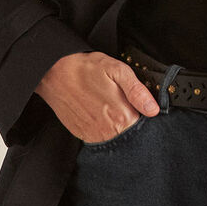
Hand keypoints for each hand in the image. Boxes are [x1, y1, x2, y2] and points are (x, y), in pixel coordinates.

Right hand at [35, 51, 160, 143]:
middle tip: (119, 100)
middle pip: (130, 132)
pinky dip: (102, 126)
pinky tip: (97, 110)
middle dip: (130, 118)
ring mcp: (94, 135)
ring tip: (106, 103)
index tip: (138, 103)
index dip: (144, 113)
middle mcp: (108, 131)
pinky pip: (99, 137)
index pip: (144, 125)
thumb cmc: (85, 68)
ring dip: (115, 124)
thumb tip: (154, 110)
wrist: (53, 73)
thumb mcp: (118, 70)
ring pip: (115, 136)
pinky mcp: (82, 135)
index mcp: (122, 115)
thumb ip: (138, 91)